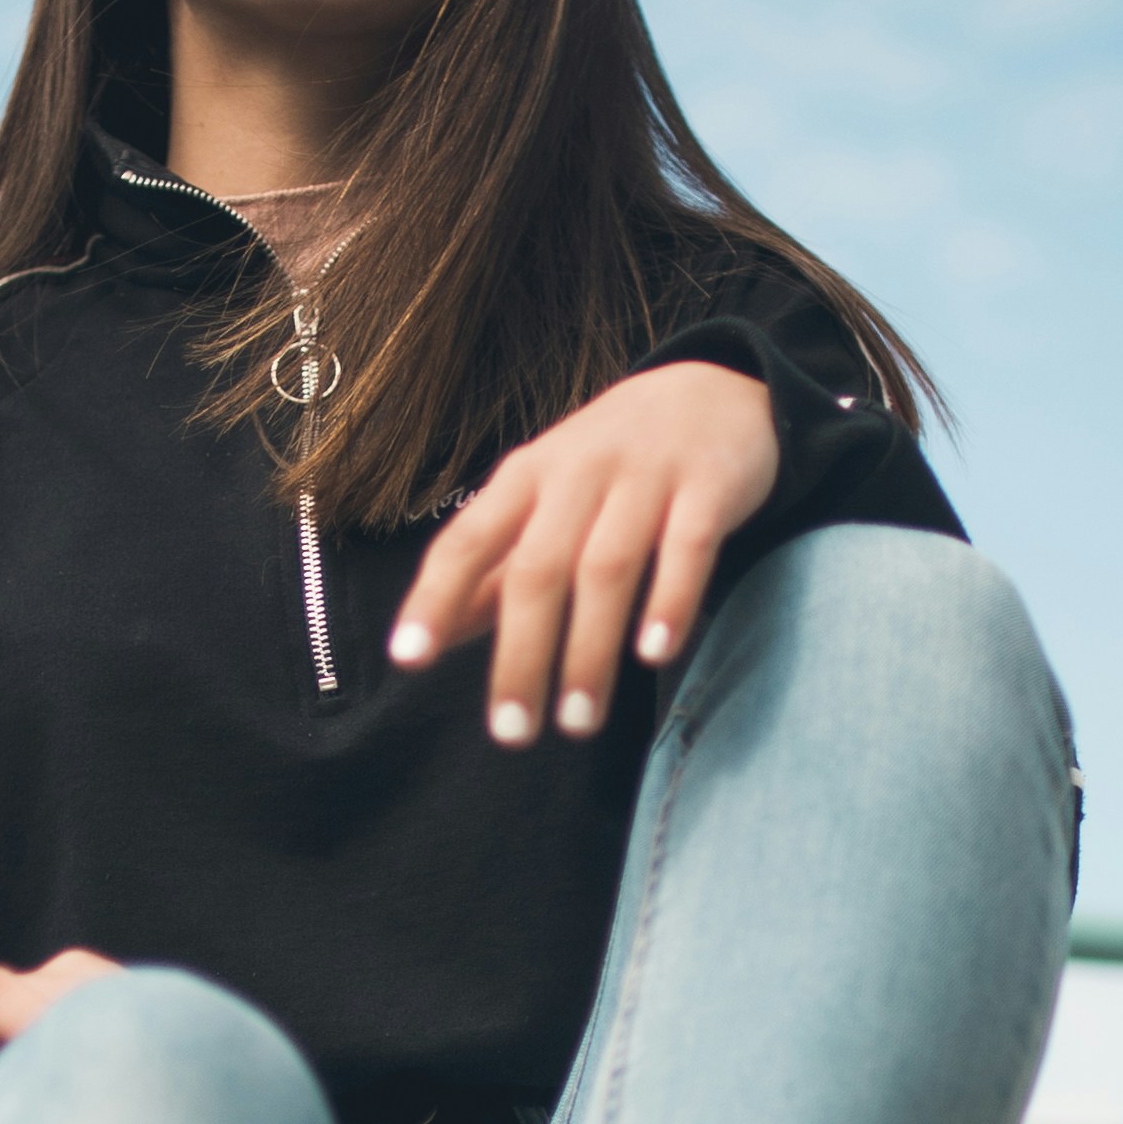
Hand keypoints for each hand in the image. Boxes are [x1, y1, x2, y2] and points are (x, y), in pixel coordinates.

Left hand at [388, 361, 780, 745]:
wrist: (714, 392)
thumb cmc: (611, 464)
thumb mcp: (545, 499)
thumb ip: (497, 564)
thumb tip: (441, 633)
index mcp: (526, 477)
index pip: (467, 540)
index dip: (435, 598)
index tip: (408, 660)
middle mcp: (578, 471)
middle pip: (537, 569)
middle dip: (520, 655)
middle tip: (512, 732)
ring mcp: (645, 476)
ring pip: (607, 568)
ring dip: (589, 651)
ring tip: (578, 722)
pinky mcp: (709, 486)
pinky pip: (687, 547)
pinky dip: (670, 601)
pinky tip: (655, 655)